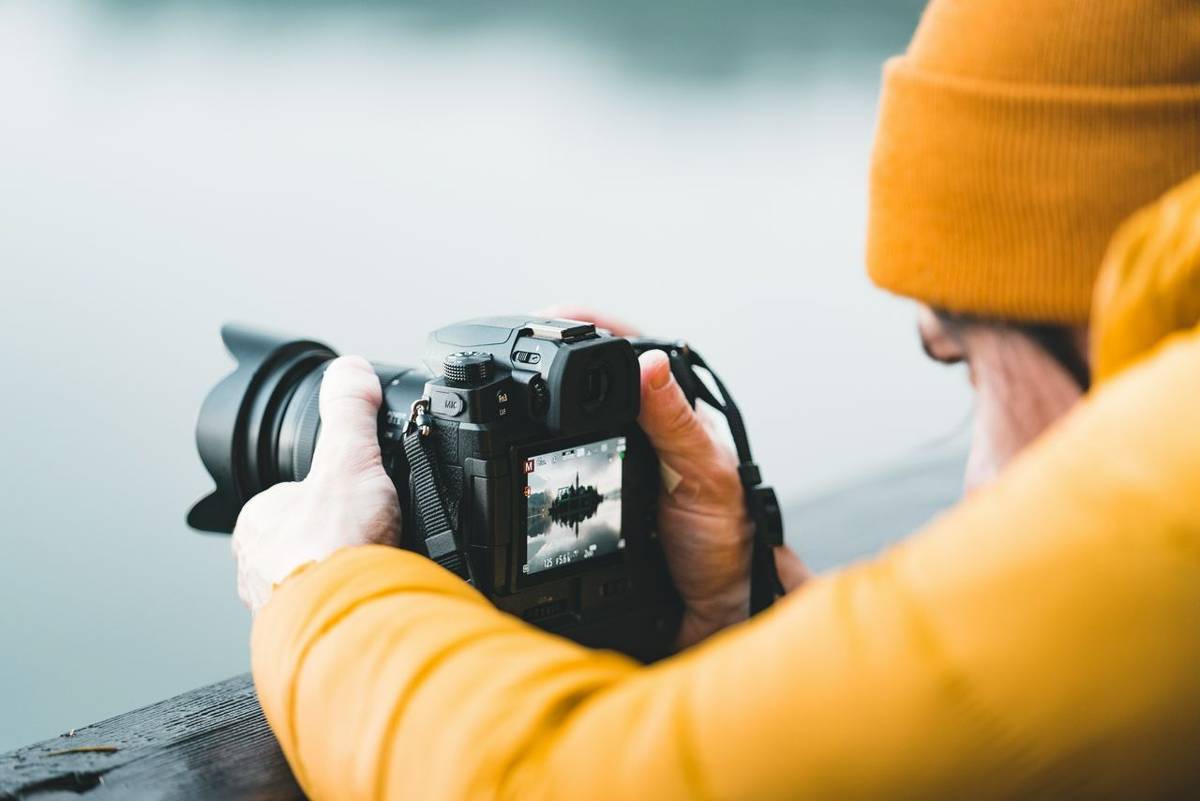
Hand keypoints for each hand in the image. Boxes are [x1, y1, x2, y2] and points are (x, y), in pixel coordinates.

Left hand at [231, 356, 398, 613]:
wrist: (348, 622)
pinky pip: (333, 613)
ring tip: (377, 569)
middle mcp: (258, 568)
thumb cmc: (334, 551)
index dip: (332, 492)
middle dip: (340, 539)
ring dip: (346, 576)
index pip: (293, 496)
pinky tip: (374, 600)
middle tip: (374, 536)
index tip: (358, 499)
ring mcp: (278, 607)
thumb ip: (350, 413)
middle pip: (307, 539)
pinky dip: (354, 606)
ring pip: (317, 581)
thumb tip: (350, 371)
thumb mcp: (350, 460)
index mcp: (259, 522)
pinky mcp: (305, 637)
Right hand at [539, 307, 810, 646]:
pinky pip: (560, 467)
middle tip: (514, 351)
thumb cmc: (725, 534)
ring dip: (539, 411)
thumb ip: (677, 424)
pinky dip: (535, 459)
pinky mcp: (598, 495)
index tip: (549, 318)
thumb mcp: (704, 474)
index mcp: (672, 408)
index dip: (587, 328)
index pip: (626, 350)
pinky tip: (517, 458)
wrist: (716, 602)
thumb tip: (649, 366)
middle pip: (590, 380)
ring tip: (508, 396)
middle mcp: (643, 427)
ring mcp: (617, 459)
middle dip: (551, 363)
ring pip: (570, 422)